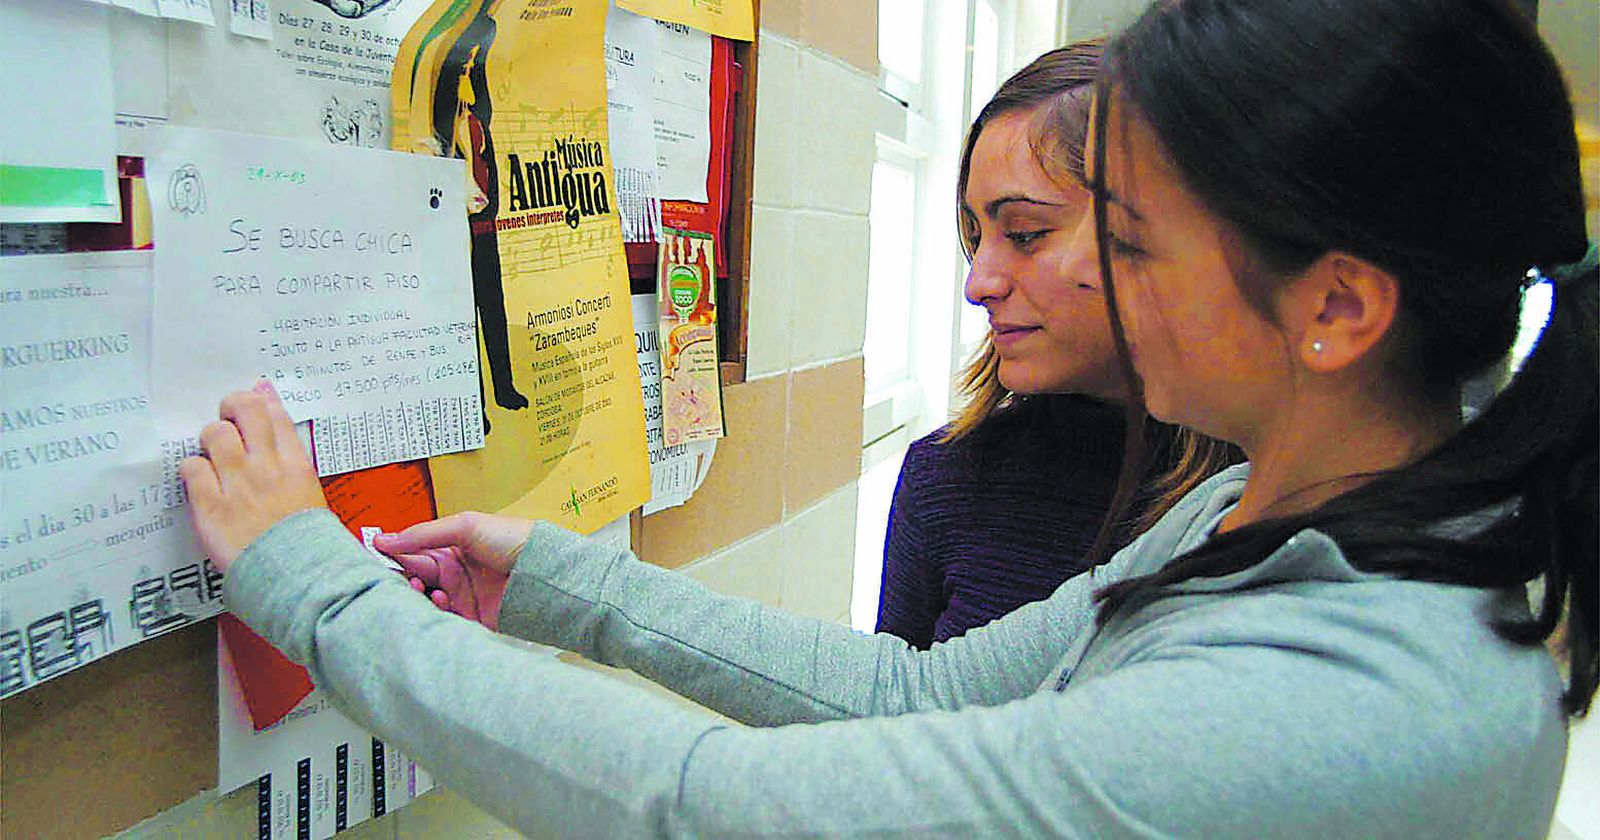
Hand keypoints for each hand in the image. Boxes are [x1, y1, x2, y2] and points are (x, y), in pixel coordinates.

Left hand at [179, 381, 328, 572]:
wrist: (298, 577)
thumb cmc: (306, 541)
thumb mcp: (310, 494)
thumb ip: (292, 460)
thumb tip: (282, 434)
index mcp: (296, 466)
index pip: (275, 415)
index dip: (258, 400)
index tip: (251, 399)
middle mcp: (266, 468)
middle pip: (244, 411)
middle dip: (231, 407)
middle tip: (226, 421)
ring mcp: (238, 485)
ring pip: (214, 434)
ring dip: (210, 440)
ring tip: (212, 456)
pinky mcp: (212, 506)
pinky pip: (192, 468)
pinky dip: (192, 470)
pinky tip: (200, 481)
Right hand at [375, 512, 531, 630]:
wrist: (544, 567)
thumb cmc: (512, 538)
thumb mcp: (465, 526)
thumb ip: (423, 534)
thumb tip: (384, 539)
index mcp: (449, 551)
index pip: (412, 555)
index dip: (393, 557)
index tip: (374, 559)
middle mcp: (453, 575)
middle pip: (415, 580)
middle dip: (403, 580)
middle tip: (402, 578)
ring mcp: (462, 597)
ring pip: (426, 603)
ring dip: (418, 596)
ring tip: (419, 588)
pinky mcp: (473, 619)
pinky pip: (446, 621)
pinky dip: (437, 613)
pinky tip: (441, 600)